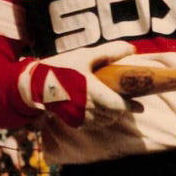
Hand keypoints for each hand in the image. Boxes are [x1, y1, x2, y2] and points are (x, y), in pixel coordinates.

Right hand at [17, 42, 135, 127]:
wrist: (35, 84)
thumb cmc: (61, 68)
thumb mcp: (84, 56)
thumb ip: (109, 52)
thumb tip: (132, 49)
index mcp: (92, 91)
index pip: (117, 105)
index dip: (131, 107)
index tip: (140, 107)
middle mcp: (87, 108)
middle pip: (112, 114)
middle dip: (122, 110)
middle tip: (129, 103)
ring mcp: (80, 117)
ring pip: (104, 122)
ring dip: (112, 116)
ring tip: (116, 107)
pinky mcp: (73, 122)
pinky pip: (92, 125)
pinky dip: (100, 121)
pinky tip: (100, 112)